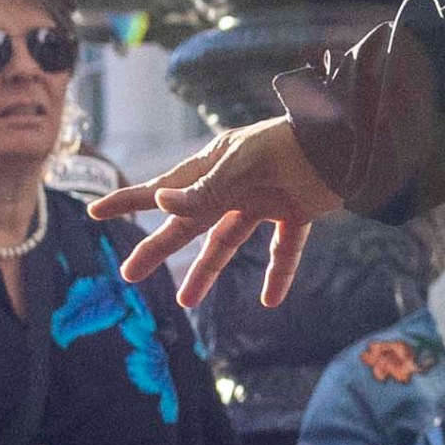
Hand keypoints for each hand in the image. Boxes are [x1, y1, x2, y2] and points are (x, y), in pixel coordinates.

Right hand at [99, 118, 347, 315]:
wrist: (348, 142)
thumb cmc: (290, 145)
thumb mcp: (242, 168)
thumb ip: (205, 193)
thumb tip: (162, 207)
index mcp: (213, 166)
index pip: (162, 189)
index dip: (129, 201)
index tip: (96, 212)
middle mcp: (233, 184)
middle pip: (188, 223)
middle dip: (158, 248)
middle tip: (129, 273)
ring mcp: (264, 198)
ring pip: (228, 241)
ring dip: (208, 271)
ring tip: (185, 302)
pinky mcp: (297, 211)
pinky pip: (283, 248)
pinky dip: (277, 272)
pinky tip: (269, 300)